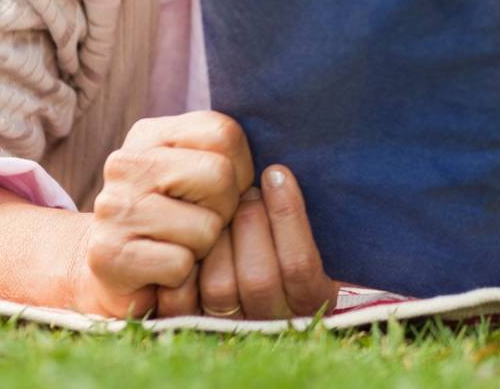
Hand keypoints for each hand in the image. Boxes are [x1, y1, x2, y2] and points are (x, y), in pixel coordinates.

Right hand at [73, 111, 253, 317]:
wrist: (114, 269)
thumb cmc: (174, 217)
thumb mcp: (200, 174)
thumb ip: (227, 157)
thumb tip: (276, 174)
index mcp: (151, 134)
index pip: (225, 134)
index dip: (240, 168)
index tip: (223, 189)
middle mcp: (125, 163)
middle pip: (219, 177)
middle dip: (224, 209)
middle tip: (200, 221)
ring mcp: (113, 208)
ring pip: (205, 227)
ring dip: (204, 247)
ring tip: (179, 244)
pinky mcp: (108, 255)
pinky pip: (180, 265)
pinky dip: (182, 275)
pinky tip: (161, 269)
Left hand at [196, 165, 338, 319]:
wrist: (263, 302)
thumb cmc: (290, 250)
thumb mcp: (316, 241)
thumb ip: (305, 220)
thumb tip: (287, 174)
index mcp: (312, 301)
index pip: (300, 264)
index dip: (288, 215)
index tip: (277, 173)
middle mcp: (273, 321)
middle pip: (259, 279)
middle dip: (251, 222)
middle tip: (245, 187)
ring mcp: (234, 327)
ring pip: (222, 287)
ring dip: (218, 239)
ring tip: (221, 204)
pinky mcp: (197, 326)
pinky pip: (184, 302)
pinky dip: (185, 267)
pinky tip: (191, 232)